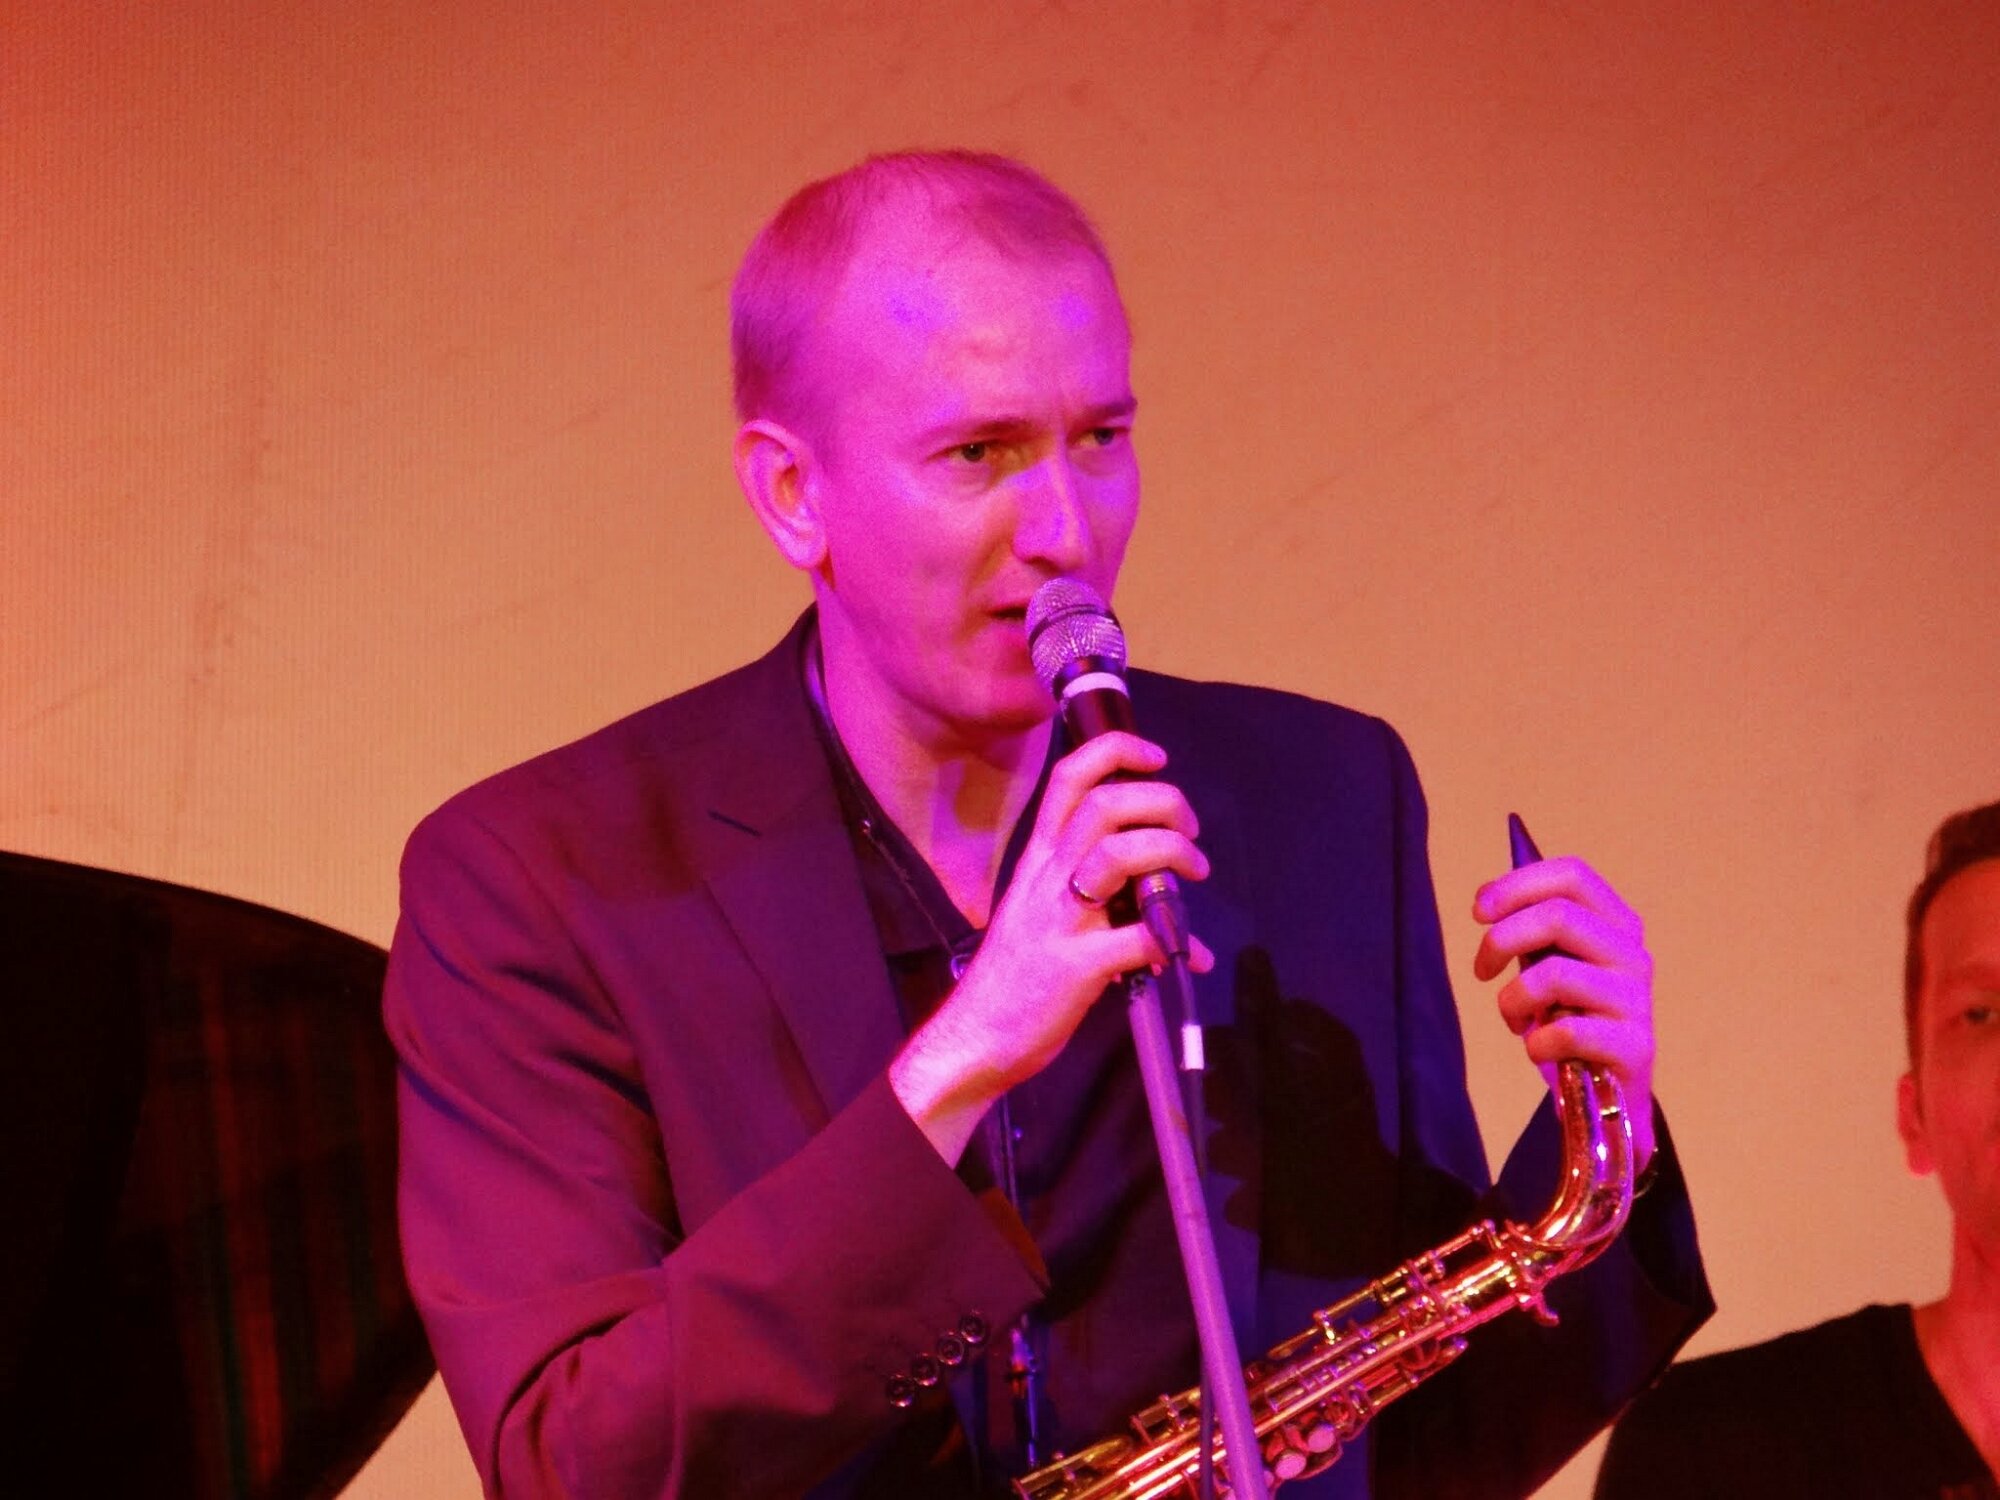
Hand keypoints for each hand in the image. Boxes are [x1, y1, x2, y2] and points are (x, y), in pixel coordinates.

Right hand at [890, 732, 1211, 1163]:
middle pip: (1106, 805)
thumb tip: (1153, 882)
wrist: (976, 1036)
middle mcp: (1046, 878)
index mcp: (1038, 860)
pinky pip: (1137, 936)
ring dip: (1172, 854)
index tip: (1156, 757)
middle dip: (1162, 803)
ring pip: (1120, 855)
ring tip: (1195, 873)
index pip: (1069, 779)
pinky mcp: (1075, 967)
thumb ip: (1088, 887)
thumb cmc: (1014, 973)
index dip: (1116, 752)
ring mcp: (1060, 921)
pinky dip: (1173, 939)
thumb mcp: (1037, 910)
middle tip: (1189, 829)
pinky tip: (1187, 953)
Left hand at [1472, 855, 1656, 1168]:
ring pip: (1554, 974)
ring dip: (1514, 1000)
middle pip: (1559, 916)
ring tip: (1516, 1019)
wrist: (1609, 1097)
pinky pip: (1564, 1032)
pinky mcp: (1635, 1047)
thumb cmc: (1571, 1019)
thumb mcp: (1551, 965)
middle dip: (1502, 939)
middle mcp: (1633, 955)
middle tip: (1482, 971)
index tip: (1478, 911)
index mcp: (1616, 924)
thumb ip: (1531, 932)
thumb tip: (1487, 902)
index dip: (1518, 884)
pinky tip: (1540, 1051)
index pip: (1573, 876)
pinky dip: (1535, 1043)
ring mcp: (1637, 1000)